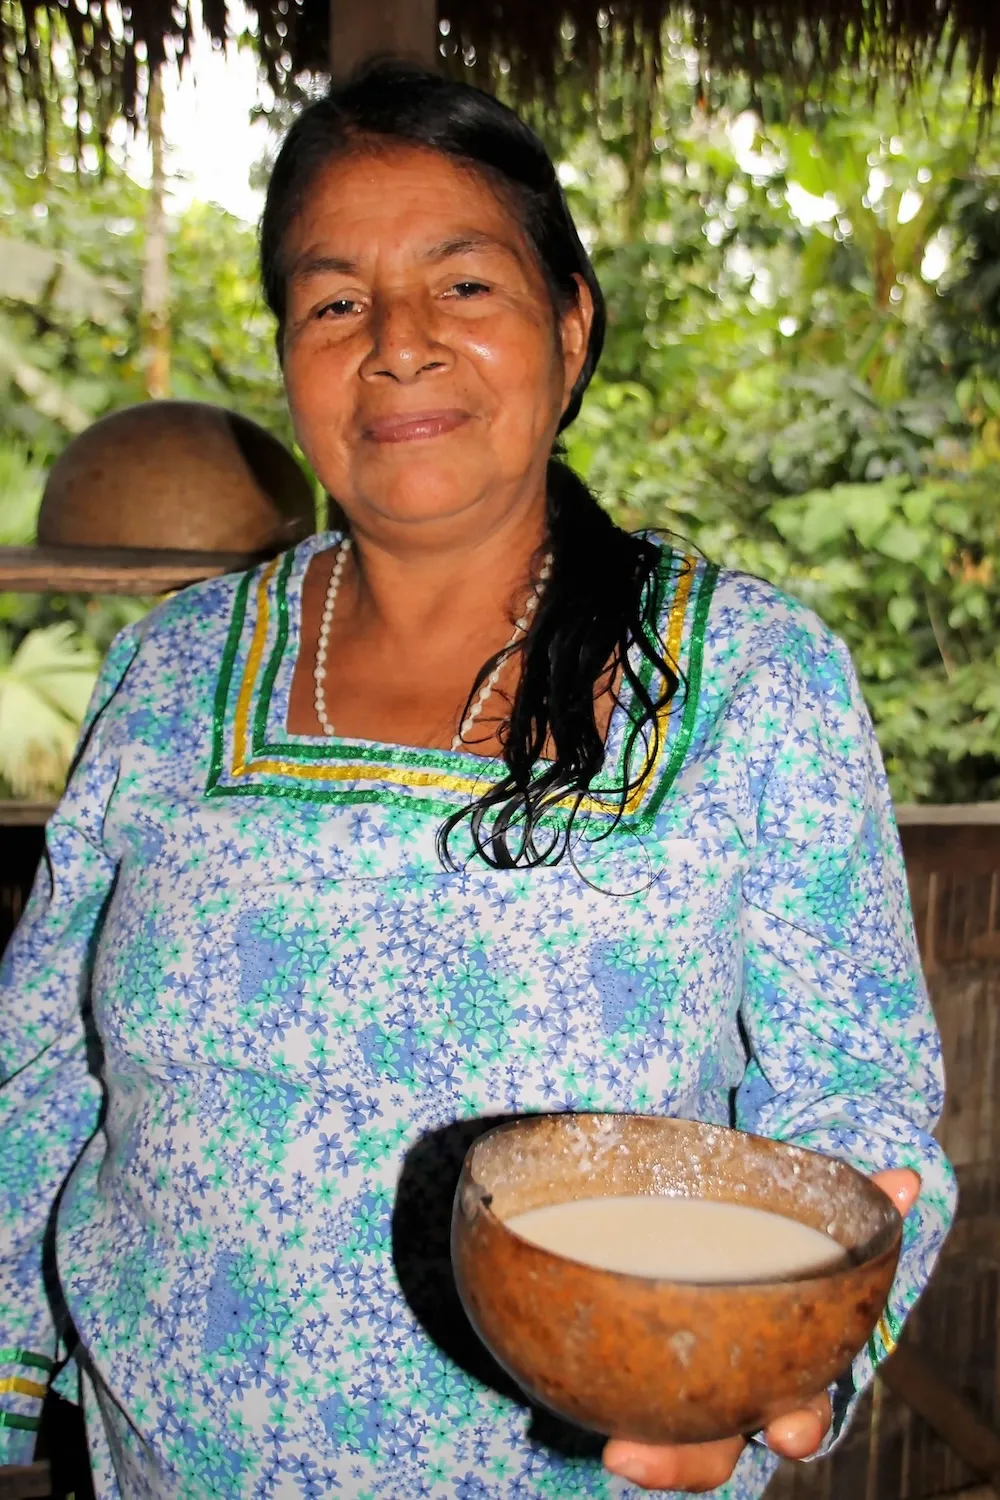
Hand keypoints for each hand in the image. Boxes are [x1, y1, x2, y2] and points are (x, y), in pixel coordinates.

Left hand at [602, 1167, 920, 1491]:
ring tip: (615, 1454)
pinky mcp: (627, 1370)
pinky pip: (607, 1384)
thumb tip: (906, 1179)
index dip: (795, 1428)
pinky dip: (586, 1381)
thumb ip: (855, 1209)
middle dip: (682, 1464)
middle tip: (634, 1461)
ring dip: (645, 1456)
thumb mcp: (809, 1231)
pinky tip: (554, 1369)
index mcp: (784, 1369)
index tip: (787, 1437)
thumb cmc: (769, 1250)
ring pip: (661, 1441)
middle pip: (710, 1449)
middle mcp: (730, 1394)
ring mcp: (678, 1391)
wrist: (717, 1251)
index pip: (797, 1412)